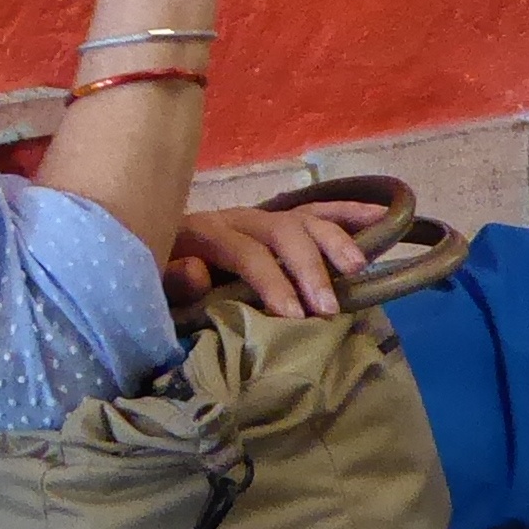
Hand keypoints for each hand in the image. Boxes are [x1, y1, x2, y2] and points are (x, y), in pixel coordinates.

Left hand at [165, 199, 377, 320]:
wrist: (147, 247)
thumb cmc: (154, 277)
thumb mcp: (148, 282)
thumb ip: (170, 279)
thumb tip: (197, 273)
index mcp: (204, 234)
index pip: (245, 253)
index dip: (272, 282)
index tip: (295, 316)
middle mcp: (238, 219)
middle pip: (282, 234)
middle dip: (308, 269)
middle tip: (328, 308)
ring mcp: (261, 218)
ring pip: (304, 220)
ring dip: (333, 242)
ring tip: (357, 268)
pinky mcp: (277, 222)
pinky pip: (317, 211)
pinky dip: (350, 213)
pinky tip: (382, 216)